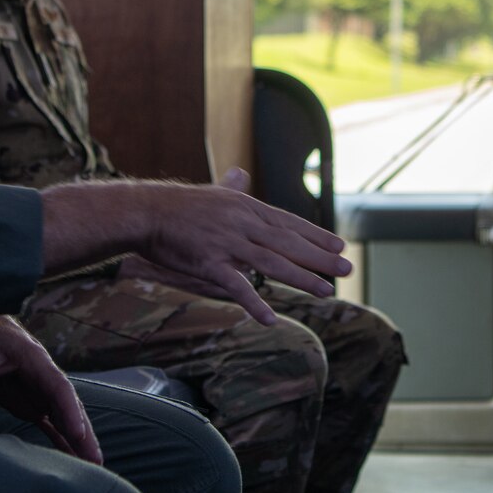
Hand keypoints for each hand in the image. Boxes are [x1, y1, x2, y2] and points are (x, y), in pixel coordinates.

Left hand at [0, 315, 103, 464]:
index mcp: (37, 362)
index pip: (59, 388)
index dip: (70, 410)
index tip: (78, 433)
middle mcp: (44, 380)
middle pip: (71, 407)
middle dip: (84, 434)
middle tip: (97, 460)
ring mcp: (39, 393)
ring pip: (65, 419)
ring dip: (78, 441)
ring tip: (93, 467)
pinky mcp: (30, 403)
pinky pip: (50, 424)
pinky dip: (62, 440)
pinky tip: (73, 458)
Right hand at [131, 173, 347, 324]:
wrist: (144, 212)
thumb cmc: (177, 205)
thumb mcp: (212, 192)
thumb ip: (232, 187)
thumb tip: (241, 173)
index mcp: (247, 207)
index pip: (290, 223)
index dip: (317, 236)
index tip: (340, 246)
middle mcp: (243, 223)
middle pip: (289, 243)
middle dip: (321, 258)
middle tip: (347, 269)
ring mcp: (227, 243)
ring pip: (272, 263)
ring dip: (302, 279)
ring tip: (326, 291)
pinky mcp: (208, 263)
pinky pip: (236, 286)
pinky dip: (254, 302)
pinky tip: (271, 318)